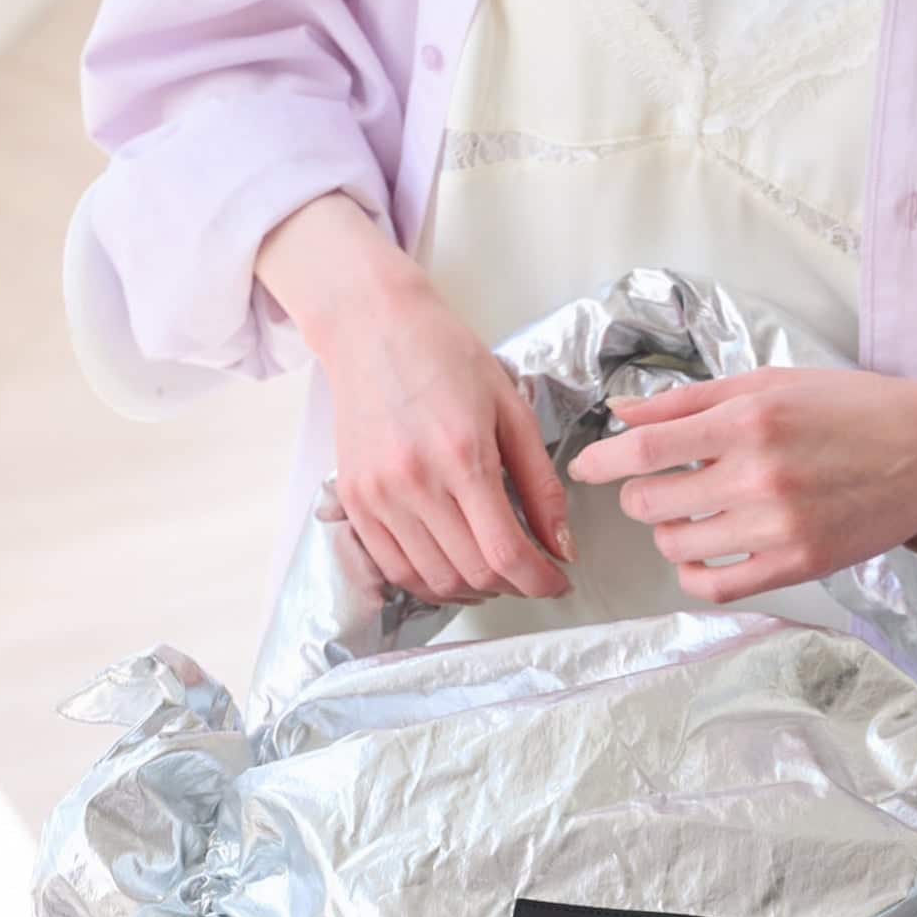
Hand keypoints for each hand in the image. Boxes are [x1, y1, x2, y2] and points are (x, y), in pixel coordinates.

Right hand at [257, 192, 574, 604]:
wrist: (372, 327)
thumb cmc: (447, 358)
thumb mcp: (512, 409)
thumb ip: (540, 484)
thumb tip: (563, 546)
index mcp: (462, 455)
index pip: (504, 551)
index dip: (539, 581)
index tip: (558, 583)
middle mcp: (414, 482)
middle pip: (472, 572)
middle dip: (513, 586)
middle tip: (533, 574)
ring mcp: (377, 496)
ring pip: (433, 580)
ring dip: (473, 590)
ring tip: (497, 574)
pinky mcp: (353, 501)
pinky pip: (394, 568)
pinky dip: (430, 582)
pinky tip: (454, 568)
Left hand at [566, 367, 916, 603]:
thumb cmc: (854, 407)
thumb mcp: (771, 382)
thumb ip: (692, 401)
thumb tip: (624, 415)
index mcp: (749, 421)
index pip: (646, 449)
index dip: (602, 462)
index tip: (587, 467)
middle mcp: (759, 476)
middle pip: (650, 503)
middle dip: (638, 495)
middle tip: (657, 485)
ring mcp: (778, 527)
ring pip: (676, 546)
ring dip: (667, 531)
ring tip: (690, 513)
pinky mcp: (797, 564)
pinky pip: (715, 586)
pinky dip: (693, 573)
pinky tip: (701, 553)